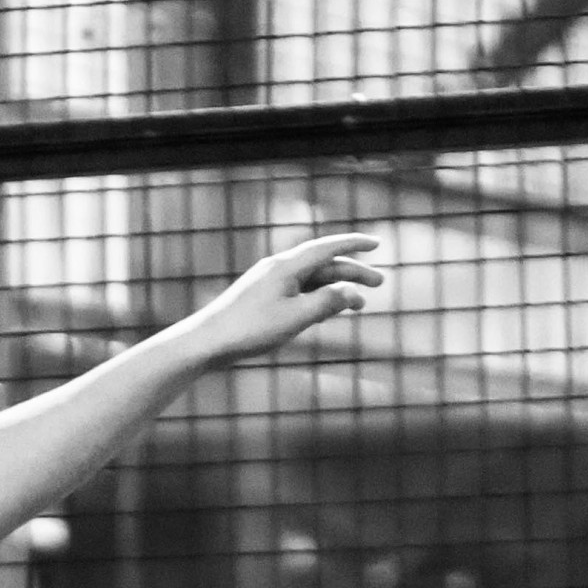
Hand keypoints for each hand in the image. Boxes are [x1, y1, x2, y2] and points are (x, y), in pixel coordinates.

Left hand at [191, 232, 384, 362]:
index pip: (326, 248)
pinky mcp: (262, 298)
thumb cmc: (249, 329)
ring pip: (312, 280)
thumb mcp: (296, 317)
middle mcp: (278, 269)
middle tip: (380, 283)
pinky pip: (299, 292)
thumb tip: (352, 292)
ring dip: (337, 289)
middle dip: (353, 272)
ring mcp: (269, 283)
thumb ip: (327, 303)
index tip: (377, 244)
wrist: (207, 342)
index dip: (353, 245)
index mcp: (286, 266)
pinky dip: (318, 298)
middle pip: (323, 264)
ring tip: (360, 305)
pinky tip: (328, 311)